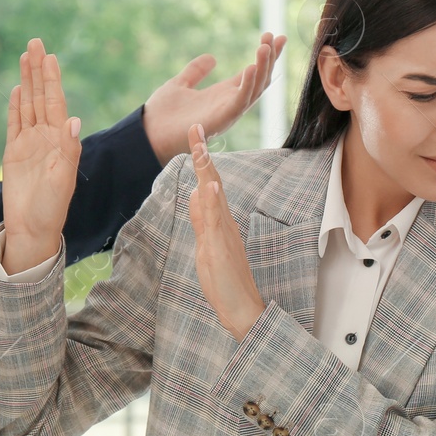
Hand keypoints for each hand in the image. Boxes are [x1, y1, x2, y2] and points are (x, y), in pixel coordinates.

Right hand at [0, 38, 81, 272]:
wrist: (33, 228)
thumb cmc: (52, 208)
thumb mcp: (63, 179)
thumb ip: (68, 150)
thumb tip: (73, 119)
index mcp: (60, 140)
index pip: (56, 102)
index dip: (53, 79)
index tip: (51, 56)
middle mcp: (46, 137)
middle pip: (41, 96)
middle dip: (39, 69)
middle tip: (36, 42)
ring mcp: (29, 143)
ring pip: (28, 104)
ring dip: (28, 81)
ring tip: (27, 56)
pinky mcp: (14, 152)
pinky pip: (15, 123)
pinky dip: (16, 106)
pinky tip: (19, 89)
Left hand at [143, 33, 286, 163]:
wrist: (147, 134)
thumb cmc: (162, 114)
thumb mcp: (180, 84)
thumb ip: (196, 71)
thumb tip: (212, 57)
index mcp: (223, 95)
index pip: (251, 74)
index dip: (265, 57)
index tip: (275, 36)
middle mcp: (230, 104)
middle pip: (259, 80)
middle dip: (270, 59)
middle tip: (277, 36)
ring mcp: (227, 113)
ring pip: (255, 89)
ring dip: (263, 67)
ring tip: (265, 45)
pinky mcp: (221, 120)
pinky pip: (240, 101)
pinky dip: (248, 85)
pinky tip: (251, 67)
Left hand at [187, 124, 266, 341]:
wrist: (242, 308)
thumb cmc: (224, 280)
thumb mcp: (206, 243)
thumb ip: (201, 219)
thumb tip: (195, 192)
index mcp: (217, 220)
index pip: (207, 183)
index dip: (200, 160)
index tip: (193, 135)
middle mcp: (223, 221)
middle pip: (211, 181)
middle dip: (202, 155)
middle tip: (195, 127)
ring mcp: (223, 233)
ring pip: (214, 196)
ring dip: (206, 171)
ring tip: (200, 146)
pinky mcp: (220, 248)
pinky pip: (216, 221)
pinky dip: (212, 202)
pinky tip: (207, 186)